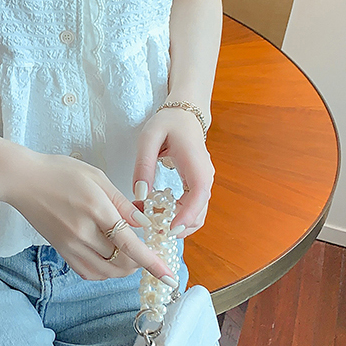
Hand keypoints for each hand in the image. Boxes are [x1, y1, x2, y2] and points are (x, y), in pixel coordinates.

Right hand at [0, 150, 178, 283]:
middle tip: (147, 250)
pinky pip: (88, 272)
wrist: (23, 180)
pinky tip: (109, 258)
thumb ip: (122, 202)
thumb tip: (145, 223)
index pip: (130, 243)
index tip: (168, 277)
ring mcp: (70, 245)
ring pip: (106, 272)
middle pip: (121, 262)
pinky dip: (104, 271)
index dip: (152, 262)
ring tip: (130, 254)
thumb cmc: (59, 172)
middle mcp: (82, 232)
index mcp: (95, 209)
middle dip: (140, 261)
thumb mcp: (97, 178)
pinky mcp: (62, 250)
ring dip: (124, 268)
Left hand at [132, 106, 214, 237]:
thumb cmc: (168, 123)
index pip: (198, 196)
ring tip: (149, 219)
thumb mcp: (149, 139)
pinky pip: (190, 207)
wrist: (185, 114)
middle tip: (151, 229)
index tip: (170, 230)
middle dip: (178, 227)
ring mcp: (203, 183)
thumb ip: (144, 165)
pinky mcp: (197, 186)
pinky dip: (176, 215)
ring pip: (196, 214)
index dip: (186, 216)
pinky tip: (156, 210)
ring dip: (176, 223)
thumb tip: (140, 194)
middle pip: (199, 213)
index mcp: (196, 165)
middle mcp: (204, 177)